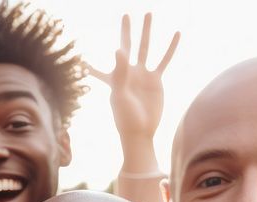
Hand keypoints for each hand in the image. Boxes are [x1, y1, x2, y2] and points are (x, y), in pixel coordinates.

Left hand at [88, 13, 179, 141]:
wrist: (142, 131)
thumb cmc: (127, 118)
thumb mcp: (121, 95)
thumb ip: (120, 73)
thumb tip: (119, 49)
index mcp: (114, 79)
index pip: (101, 69)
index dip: (90, 66)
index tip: (79, 60)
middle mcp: (128, 74)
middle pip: (127, 46)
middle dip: (126, 31)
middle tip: (125, 15)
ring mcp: (142, 75)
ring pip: (145, 48)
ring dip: (147, 31)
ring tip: (148, 14)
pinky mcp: (156, 79)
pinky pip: (164, 60)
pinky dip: (170, 47)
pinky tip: (177, 33)